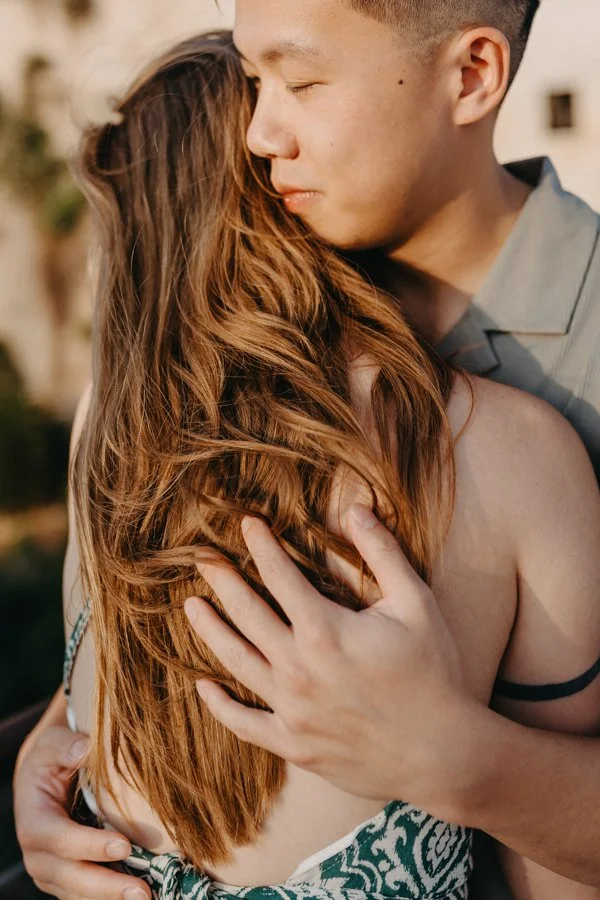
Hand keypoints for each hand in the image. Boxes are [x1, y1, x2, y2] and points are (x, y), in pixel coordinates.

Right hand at [14, 724, 149, 899]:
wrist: (46, 774)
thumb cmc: (53, 756)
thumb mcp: (53, 742)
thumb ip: (66, 746)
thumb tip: (84, 749)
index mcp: (33, 819)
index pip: (58, 838)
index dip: (88, 845)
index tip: (123, 845)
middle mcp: (38, 853)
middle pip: (68, 876)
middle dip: (104, 886)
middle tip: (141, 891)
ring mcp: (51, 870)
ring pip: (78, 893)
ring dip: (111, 898)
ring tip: (146, 897)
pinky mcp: (67, 878)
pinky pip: (86, 894)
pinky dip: (109, 897)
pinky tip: (138, 895)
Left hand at [185, 503, 479, 815]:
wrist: (444, 754)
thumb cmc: (434, 673)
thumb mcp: (416, 604)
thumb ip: (383, 554)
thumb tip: (355, 509)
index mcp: (325, 631)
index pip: (280, 576)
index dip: (261, 546)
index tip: (246, 524)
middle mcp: (298, 669)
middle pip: (246, 614)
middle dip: (224, 580)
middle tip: (203, 558)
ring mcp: (291, 710)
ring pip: (236, 662)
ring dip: (210, 631)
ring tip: (191, 606)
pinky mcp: (294, 744)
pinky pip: (245, 724)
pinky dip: (220, 705)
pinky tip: (203, 686)